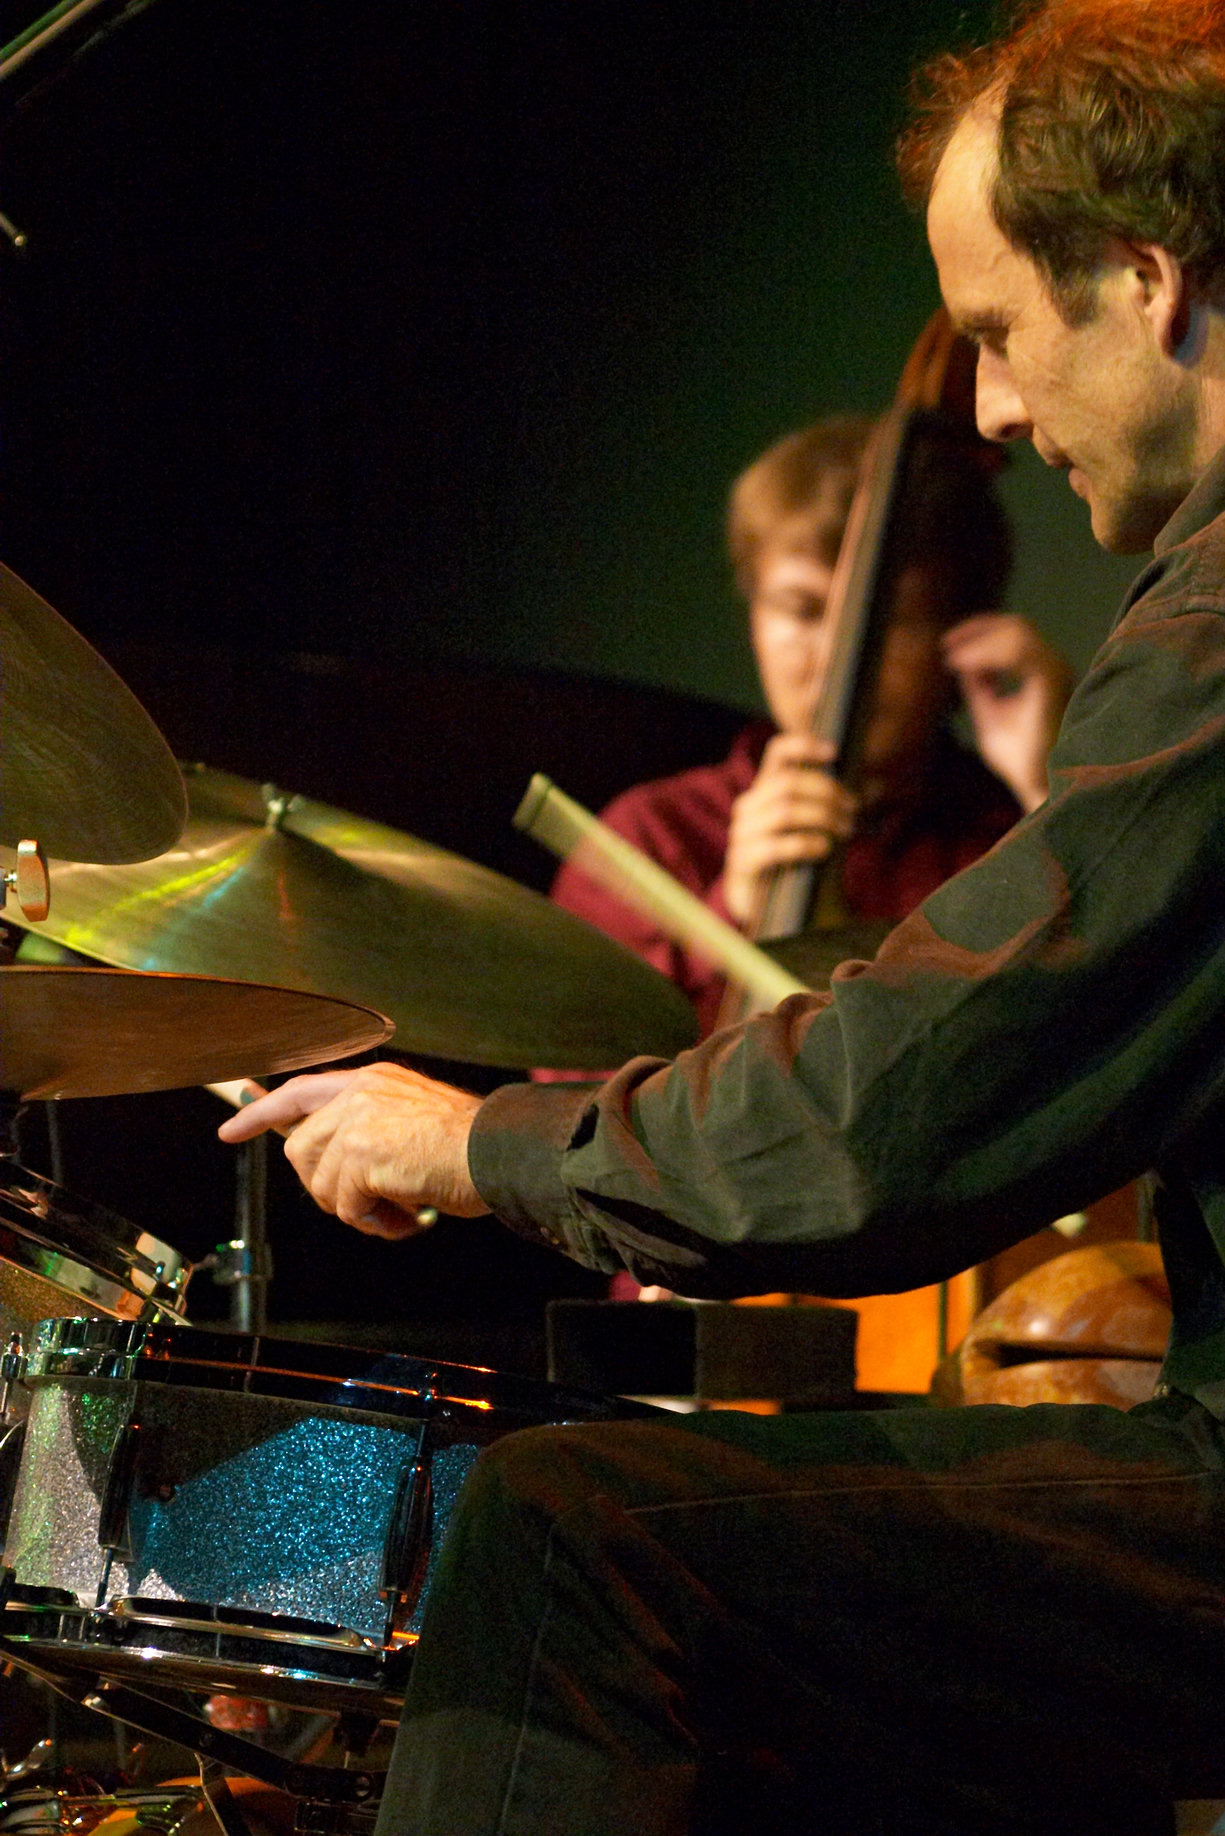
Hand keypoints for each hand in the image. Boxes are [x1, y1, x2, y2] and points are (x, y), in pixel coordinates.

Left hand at [217, 1062, 488, 1235]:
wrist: (497, 1152)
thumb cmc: (470, 1145)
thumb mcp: (413, 1118)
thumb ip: (371, 1128)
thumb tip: (335, 1168)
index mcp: (373, 1080)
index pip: (299, 1089)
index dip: (261, 1110)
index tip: (232, 1128)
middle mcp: (360, 1092)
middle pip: (300, 1150)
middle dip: (324, 1188)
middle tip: (368, 1205)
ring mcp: (356, 1121)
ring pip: (318, 1183)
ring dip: (354, 1209)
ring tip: (395, 1210)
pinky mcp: (359, 1154)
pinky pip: (343, 1206)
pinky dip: (372, 1222)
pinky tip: (402, 1216)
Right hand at [723, 733, 858, 924]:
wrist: (760, 905)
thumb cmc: (792, 860)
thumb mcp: (811, 827)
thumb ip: (833, 806)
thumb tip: (876, 788)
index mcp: (765, 791)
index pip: (778, 753)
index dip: (804, 745)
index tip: (835, 752)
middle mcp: (749, 807)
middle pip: (788, 782)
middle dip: (827, 792)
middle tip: (854, 809)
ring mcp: (741, 834)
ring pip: (785, 811)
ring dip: (823, 818)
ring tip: (845, 831)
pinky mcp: (742, 861)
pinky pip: (775, 846)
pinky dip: (805, 844)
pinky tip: (824, 850)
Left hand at [942, 614, 1072, 813]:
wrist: (1036, 785)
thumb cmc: (1018, 757)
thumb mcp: (989, 713)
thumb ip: (978, 686)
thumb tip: (962, 660)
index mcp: (1044, 672)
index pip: (1016, 633)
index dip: (980, 630)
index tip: (947, 645)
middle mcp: (1055, 667)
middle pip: (1017, 626)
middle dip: (976, 629)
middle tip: (945, 646)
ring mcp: (1055, 672)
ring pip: (1018, 633)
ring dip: (979, 642)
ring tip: (953, 659)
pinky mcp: (1050, 683)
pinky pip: (1020, 651)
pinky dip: (987, 653)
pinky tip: (964, 665)